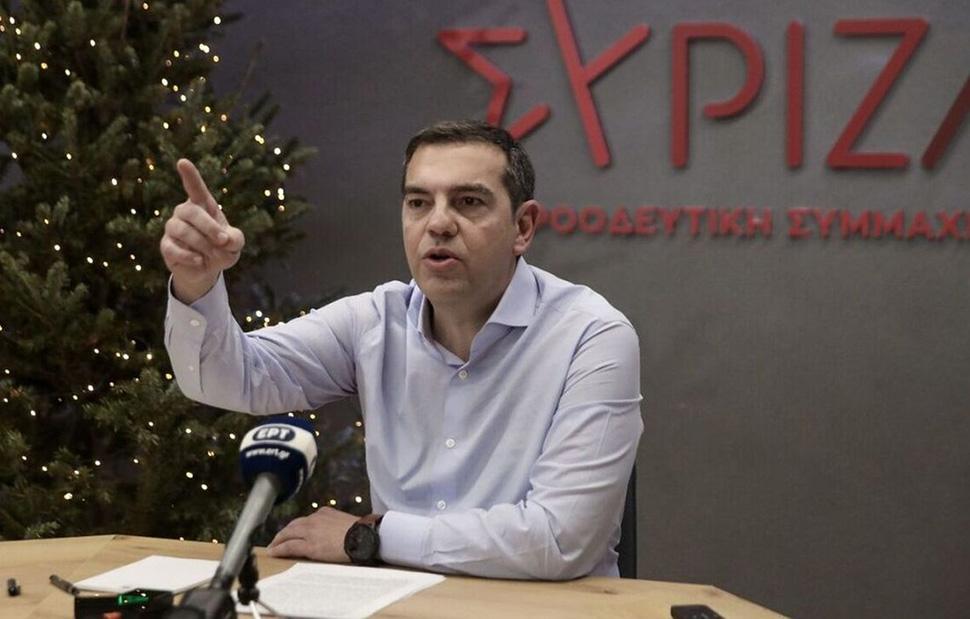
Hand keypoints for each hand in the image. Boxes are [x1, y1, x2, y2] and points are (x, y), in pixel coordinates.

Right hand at [159, 159, 244, 302]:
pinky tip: (200, 261)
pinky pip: (174, 248)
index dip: (189, 175)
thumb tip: (225, 240)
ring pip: (183, 231)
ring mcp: (172, 228)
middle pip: (192, 212)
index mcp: (202, 205)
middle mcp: (184, 212)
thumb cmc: (221, 249)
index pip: (195, 187)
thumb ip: (236, 239)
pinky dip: (190, 256)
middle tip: (223, 241)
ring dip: (202, 244)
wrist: (206, 270)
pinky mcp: (166, 245)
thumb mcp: (234, 244)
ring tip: (213, 255)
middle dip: (210, 227)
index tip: (182, 162)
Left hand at [266, 507, 359, 562]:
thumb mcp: (346, 522)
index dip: (297, 527)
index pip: (306, 520)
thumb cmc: (360, 532)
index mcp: (324, 513)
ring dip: (278, 540)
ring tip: (273, 547)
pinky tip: (273, 552)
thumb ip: (336, 524)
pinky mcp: (309, 545)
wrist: (363, 536)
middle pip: (293, 525)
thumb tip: (338, 531)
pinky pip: (289, 546)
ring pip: (287, 534)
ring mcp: (311, 532)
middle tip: (277, 539)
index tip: (293, 532)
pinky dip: (279, 549)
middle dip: (284, 532)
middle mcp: (315, 519)